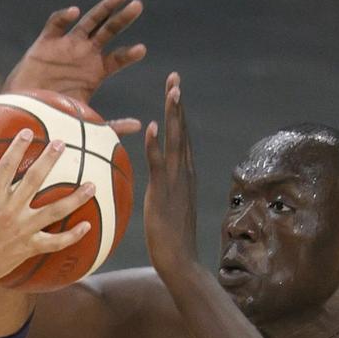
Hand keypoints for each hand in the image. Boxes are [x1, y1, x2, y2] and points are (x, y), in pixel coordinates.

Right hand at [0, 129, 95, 289]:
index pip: (6, 166)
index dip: (17, 147)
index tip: (28, 132)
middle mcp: (10, 212)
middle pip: (35, 181)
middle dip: (49, 160)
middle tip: (61, 144)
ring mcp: (22, 231)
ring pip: (55, 212)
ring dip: (75, 198)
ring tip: (92, 185)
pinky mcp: (29, 247)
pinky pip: (55, 242)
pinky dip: (73, 236)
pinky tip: (87, 226)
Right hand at [4, 0, 146, 134]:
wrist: (24, 114)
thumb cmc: (54, 118)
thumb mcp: (87, 122)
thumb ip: (112, 125)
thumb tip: (140, 125)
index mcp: (96, 71)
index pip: (118, 58)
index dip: (129, 54)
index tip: (141, 50)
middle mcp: (84, 54)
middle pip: (109, 31)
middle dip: (124, 18)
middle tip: (138, 6)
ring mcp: (66, 46)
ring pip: (89, 21)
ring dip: (106, 7)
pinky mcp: (45, 43)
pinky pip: (55, 24)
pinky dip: (64, 16)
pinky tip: (75, 12)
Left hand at [143, 73, 196, 272]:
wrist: (179, 260)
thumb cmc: (170, 238)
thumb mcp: (166, 206)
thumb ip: (164, 188)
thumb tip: (157, 180)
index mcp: (184, 173)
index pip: (182, 135)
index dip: (179, 111)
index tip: (174, 88)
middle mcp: (184, 172)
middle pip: (182, 130)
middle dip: (177, 102)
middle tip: (174, 76)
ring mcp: (176, 182)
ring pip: (176, 141)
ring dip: (173, 115)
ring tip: (171, 90)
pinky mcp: (164, 193)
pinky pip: (159, 164)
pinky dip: (157, 145)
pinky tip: (154, 126)